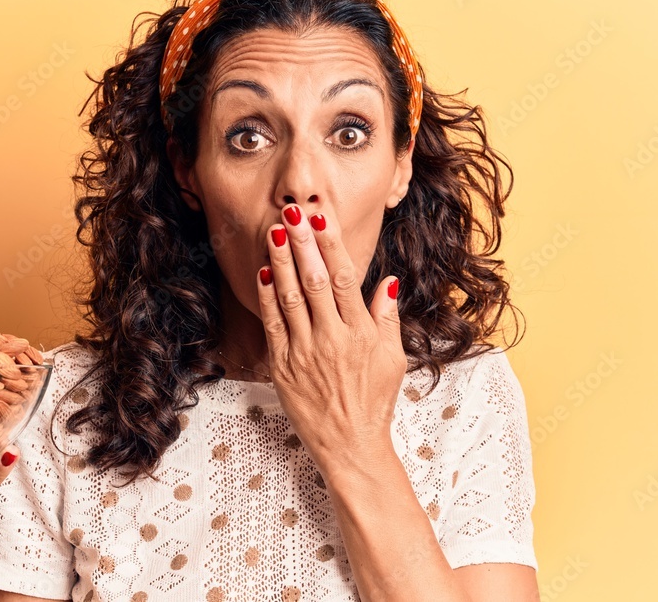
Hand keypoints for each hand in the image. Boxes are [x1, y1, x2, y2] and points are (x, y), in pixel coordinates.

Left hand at [256, 203, 406, 474]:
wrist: (350, 445)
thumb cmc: (374, 401)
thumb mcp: (393, 359)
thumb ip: (386, 318)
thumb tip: (387, 281)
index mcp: (361, 334)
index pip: (343, 279)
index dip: (331, 247)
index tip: (321, 220)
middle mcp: (332, 339)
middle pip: (314, 281)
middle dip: (301, 243)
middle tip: (291, 212)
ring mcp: (305, 352)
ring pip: (290, 297)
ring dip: (281, 261)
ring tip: (274, 231)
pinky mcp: (283, 367)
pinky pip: (273, 324)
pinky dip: (268, 296)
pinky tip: (264, 272)